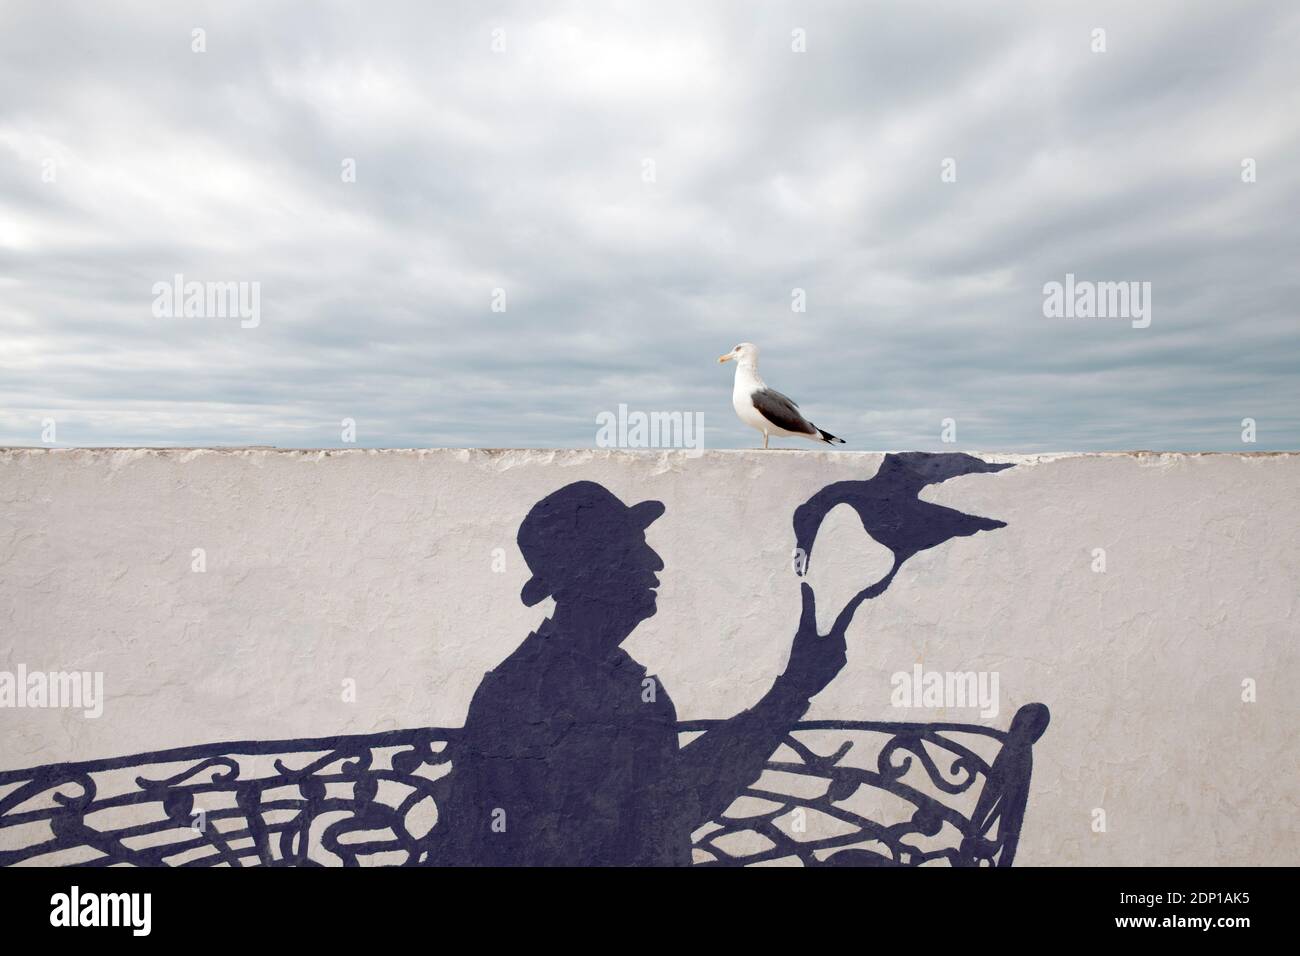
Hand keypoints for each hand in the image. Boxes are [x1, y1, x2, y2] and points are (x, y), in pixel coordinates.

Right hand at [781, 582, 859, 697]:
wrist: (797, 688)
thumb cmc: (800, 658)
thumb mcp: (803, 631)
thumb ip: (807, 607)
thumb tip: (806, 585)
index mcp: (836, 638)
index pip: (846, 616)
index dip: (854, 603)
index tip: (864, 592)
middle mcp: (842, 650)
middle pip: (836, 633)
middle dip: (827, 632)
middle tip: (810, 642)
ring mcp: (840, 662)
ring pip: (833, 645)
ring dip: (824, 645)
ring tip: (808, 653)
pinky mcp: (835, 670)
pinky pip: (832, 656)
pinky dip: (823, 655)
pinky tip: (812, 661)